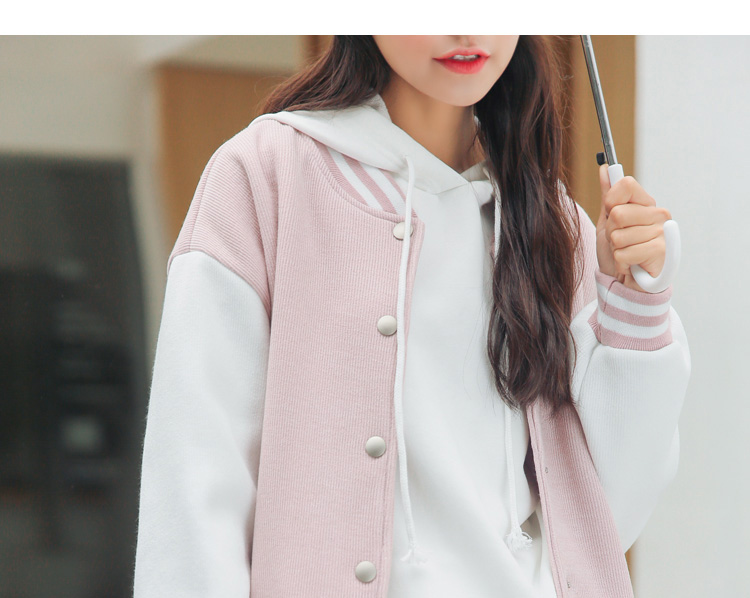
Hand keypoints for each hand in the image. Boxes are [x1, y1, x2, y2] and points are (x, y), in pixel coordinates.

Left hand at [596, 164, 671, 292]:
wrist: (627, 282)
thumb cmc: (619, 250)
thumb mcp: (608, 222)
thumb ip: (608, 196)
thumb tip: (604, 168)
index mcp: (645, 203)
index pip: (626, 184)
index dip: (611, 199)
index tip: (610, 212)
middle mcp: (658, 214)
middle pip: (618, 213)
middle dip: (611, 231)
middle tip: (620, 240)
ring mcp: (661, 232)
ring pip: (619, 236)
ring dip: (616, 249)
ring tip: (627, 253)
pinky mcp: (661, 251)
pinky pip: (625, 253)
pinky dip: (622, 262)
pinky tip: (631, 264)